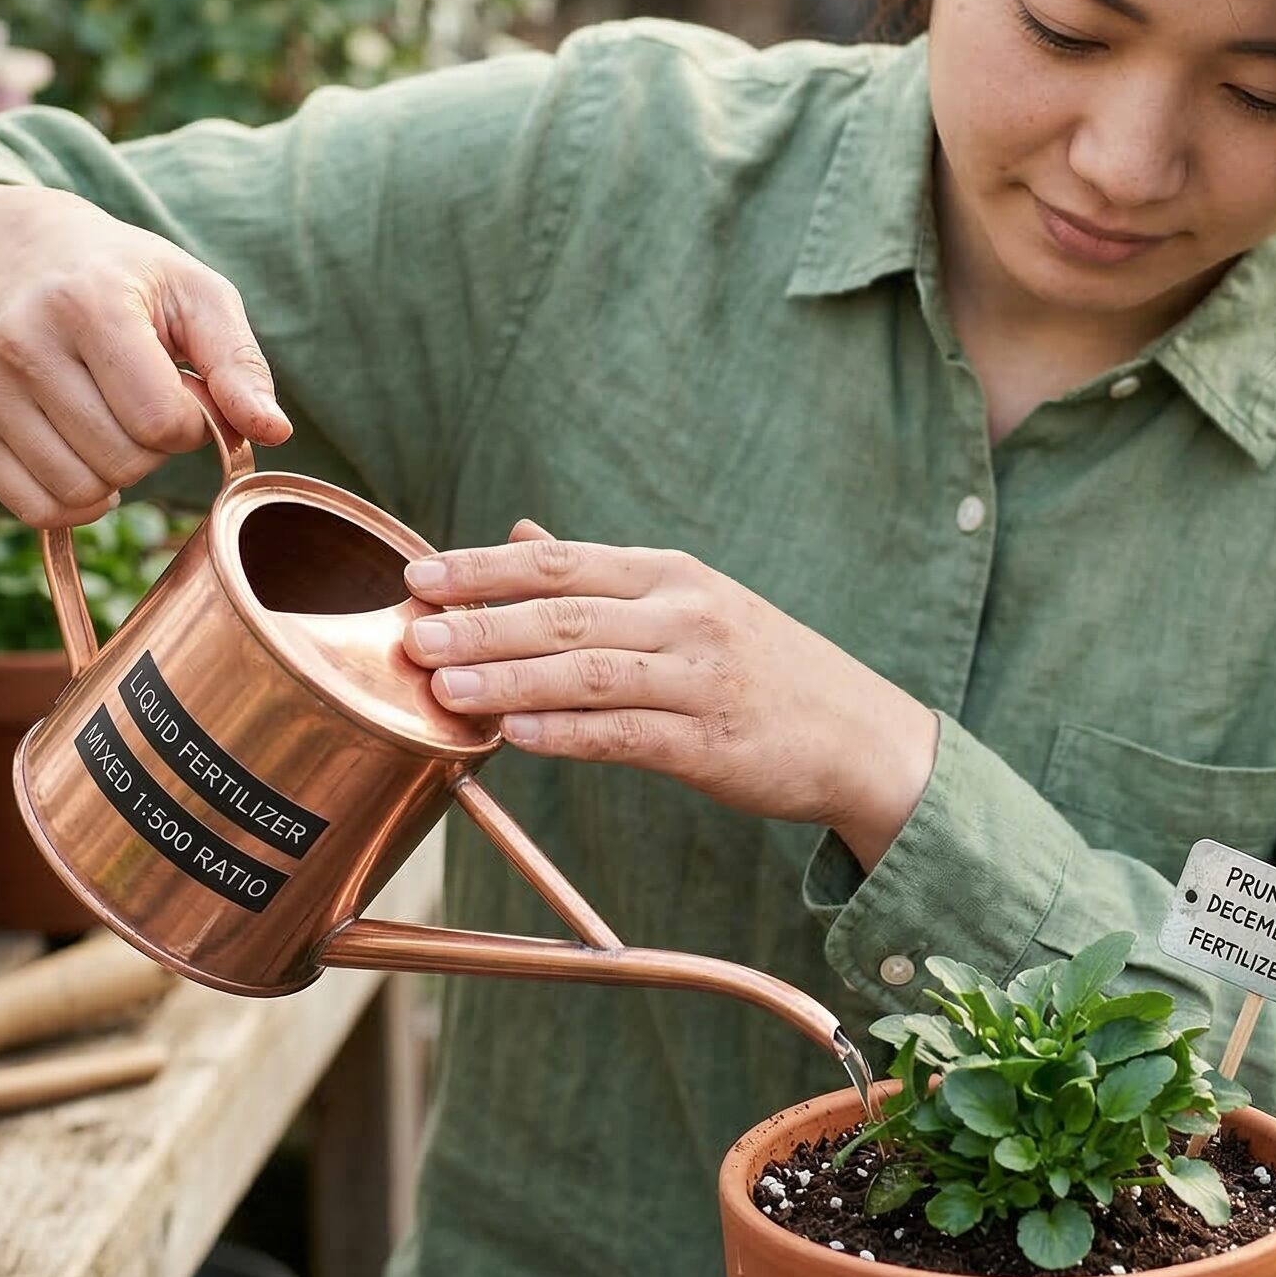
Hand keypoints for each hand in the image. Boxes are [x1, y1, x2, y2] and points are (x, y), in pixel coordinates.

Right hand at [0, 184, 291, 526]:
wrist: (23, 255)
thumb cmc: (130, 280)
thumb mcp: (199, 296)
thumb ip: (239, 363)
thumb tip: (274, 432)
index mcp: (87, 304)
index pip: (162, 421)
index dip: (194, 423)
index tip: (188, 392)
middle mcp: (22, 343)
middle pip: (122, 460)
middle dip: (156, 447)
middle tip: (148, 403)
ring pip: (78, 491)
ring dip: (117, 475)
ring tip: (115, 420)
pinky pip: (33, 508)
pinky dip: (74, 501)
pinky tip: (87, 457)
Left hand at [402, 521, 939, 867]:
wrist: (860, 734)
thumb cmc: (763, 667)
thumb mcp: (691, 601)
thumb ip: (601, 577)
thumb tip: (520, 534)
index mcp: (671, 574)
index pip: (563, 563)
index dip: (486, 568)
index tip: (420, 579)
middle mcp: (684, 615)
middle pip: (565, 614)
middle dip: (481, 624)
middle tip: (415, 636)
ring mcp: (699, 677)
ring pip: (586, 672)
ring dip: (507, 678)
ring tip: (443, 688)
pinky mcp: (709, 743)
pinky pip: (623, 734)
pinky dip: (564, 733)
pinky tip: (513, 734)